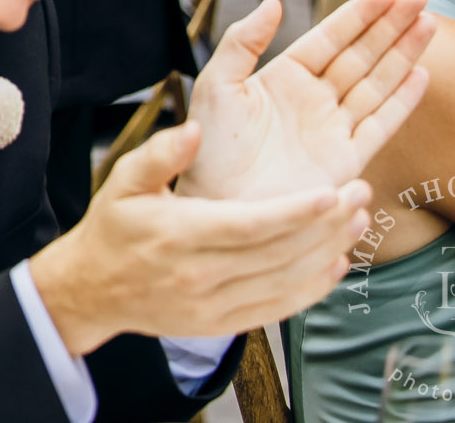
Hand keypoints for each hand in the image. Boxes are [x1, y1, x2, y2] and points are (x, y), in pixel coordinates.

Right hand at [28, 120, 375, 354]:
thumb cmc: (113, 227)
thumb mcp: (123, 180)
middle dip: (326, 224)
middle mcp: (200, 274)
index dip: (294, 212)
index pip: (249, 225)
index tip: (331, 192)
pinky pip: (280, 307)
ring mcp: (214, 304)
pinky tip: (335, 262)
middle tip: (359, 193)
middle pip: (278, 253)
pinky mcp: (224, 323)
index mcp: (177, 235)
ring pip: (286, 281)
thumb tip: (195, 130)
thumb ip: (161, 154)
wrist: (95, 289)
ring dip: (328, 251)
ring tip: (357, 220)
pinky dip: (314, 288)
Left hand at [177, 0, 433, 202]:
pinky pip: (381, 124)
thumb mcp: (218, 85)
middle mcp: (314, 100)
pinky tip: (422, 74)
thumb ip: (243, 42)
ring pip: (377, 83)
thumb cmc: (207, 146)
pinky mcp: (346, 161)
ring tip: (430, 24)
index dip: (360, 14)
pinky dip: (403, 101)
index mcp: (283, 77)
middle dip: (392, 27)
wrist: (216, 204)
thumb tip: (273, 1)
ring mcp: (333, 129)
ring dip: (404, 55)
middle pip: (362, 55)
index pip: (330, 38)